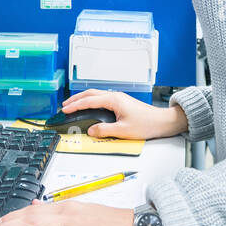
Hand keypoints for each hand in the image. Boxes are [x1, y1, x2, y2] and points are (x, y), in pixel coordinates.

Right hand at [62, 88, 186, 139]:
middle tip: (64, 105)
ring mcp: (118, 98)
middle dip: (76, 99)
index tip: (65, 109)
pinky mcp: (121, 102)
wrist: (161, 121)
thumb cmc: (146, 124)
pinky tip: (89, 107)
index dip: (75, 105)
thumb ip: (104, 130)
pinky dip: (91, 101)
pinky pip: (101, 98)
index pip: (89, 100)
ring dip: (83, 99)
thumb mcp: (123, 131)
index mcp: (113, 100)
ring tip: (73, 105)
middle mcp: (115, 96)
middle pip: (90, 94)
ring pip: (95, 95)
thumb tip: (91, 130)